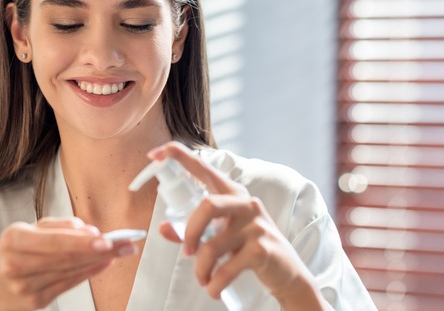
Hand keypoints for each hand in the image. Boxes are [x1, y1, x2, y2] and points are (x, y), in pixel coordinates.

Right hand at [0, 217, 136, 310]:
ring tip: (119, 251)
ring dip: (98, 261)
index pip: (53, 241)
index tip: (105, 239)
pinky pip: (68, 285)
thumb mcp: (30, 231)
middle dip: (98, 250)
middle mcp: (16, 263)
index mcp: (14, 239)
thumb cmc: (17, 253)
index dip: (81, 241)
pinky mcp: (36, 301)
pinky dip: (88, 273)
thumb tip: (86, 230)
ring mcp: (25, 286)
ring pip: (69, 272)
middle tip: (122, 243)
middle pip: (65, 257)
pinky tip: (103, 264)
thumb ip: (59, 226)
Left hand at [148, 142, 325, 308]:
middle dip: (189, 232)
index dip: (180, 157)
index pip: (204, 168)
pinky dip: (215, 283)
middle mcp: (246, 204)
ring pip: (213, 245)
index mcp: (232, 194)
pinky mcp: (263, 249)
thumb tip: (163, 228)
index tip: (155, 155)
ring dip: (201, 267)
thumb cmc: (250, 248)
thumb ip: (192, 230)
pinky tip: (214, 289)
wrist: (288, 274)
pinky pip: (227, 268)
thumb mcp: (221, 235)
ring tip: (202, 278)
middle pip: (207, 206)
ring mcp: (256, 225)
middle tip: (186, 253)